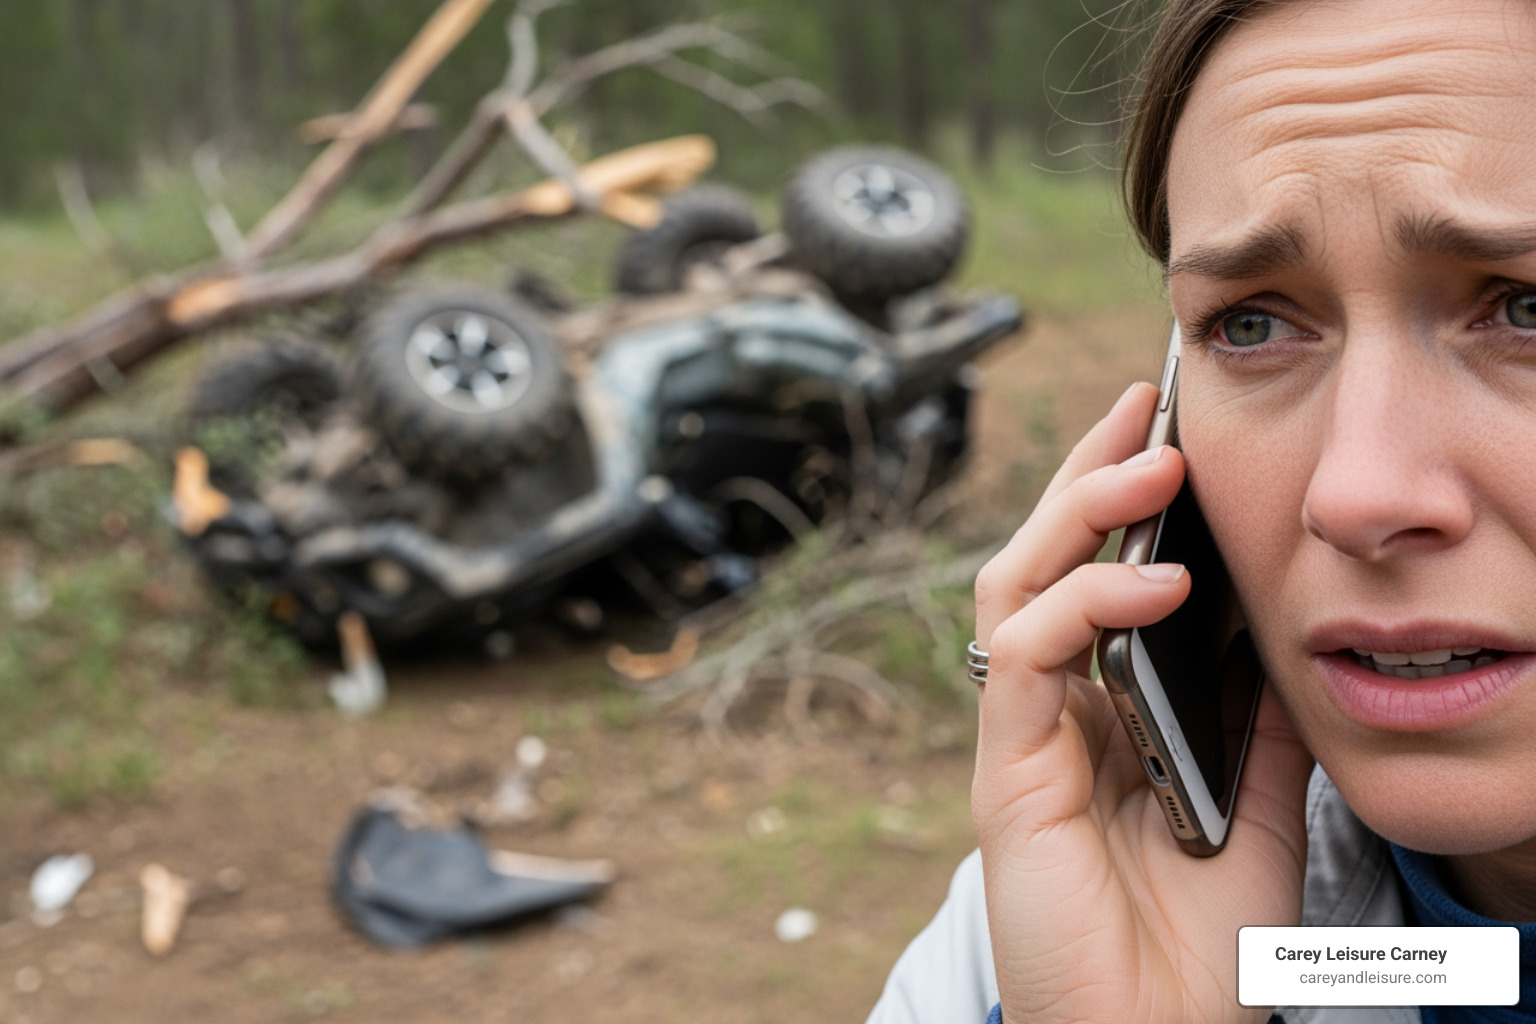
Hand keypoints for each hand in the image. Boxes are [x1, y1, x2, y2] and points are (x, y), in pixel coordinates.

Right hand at [972, 382, 1313, 1023]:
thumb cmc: (1201, 941)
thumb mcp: (1259, 800)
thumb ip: (1257, 711)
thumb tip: (1280, 619)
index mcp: (1098, 712)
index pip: (1092, 576)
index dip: (1120, 499)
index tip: (1170, 427)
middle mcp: (1050, 712)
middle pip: (1039, 561)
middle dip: (1087, 477)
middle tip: (1146, 410)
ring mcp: (1023, 740)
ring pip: (1013, 588)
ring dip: (1077, 517)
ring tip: (1150, 466)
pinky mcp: (1007, 776)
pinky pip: (1025, 661)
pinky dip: (1083, 607)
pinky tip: (1157, 585)